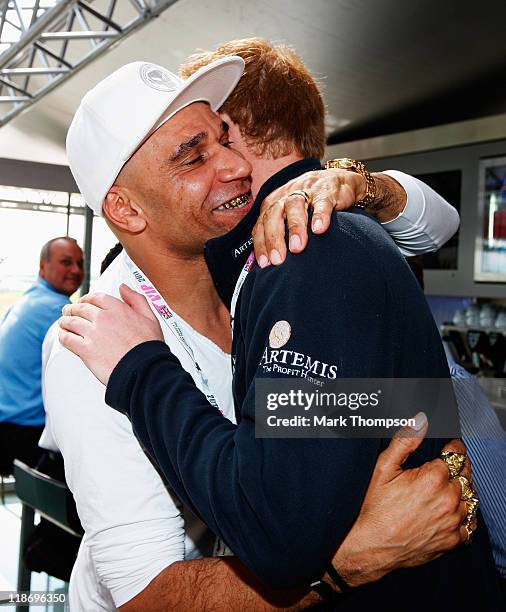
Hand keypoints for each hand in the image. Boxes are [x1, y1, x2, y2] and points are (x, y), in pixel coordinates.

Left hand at [58, 284, 162, 384]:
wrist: (145, 370)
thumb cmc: (149, 347)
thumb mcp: (150, 318)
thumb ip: (137, 299)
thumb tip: (124, 288)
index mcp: (118, 309)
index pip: (96, 297)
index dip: (87, 298)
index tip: (84, 301)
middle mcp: (103, 318)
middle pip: (80, 308)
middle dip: (72, 308)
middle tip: (69, 311)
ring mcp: (93, 334)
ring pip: (70, 322)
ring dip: (65, 321)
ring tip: (63, 323)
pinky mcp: (85, 350)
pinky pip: (67, 339)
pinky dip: (63, 336)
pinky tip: (63, 336)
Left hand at [252, 169, 406, 265]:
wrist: (338, 180)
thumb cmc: (309, 204)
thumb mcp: (288, 215)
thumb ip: (277, 232)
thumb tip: (268, 263)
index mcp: (274, 203)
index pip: (262, 224)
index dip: (262, 244)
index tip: (265, 263)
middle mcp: (286, 196)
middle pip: (274, 215)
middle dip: (274, 238)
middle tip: (278, 260)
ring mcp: (306, 191)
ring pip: (295, 207)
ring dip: (295, 228)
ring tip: (297, 248)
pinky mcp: (327, 192)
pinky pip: (322, 203)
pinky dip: (320, 215)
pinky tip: (319, 229)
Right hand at [332, 413, 470, 587]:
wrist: (371, 546)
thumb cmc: (374, 506)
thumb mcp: (383, 467)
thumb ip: (405, 441)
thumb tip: (420, 420)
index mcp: (434, 478)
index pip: (456, 454)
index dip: (452, 447)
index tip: (448, 447)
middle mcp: (449, 499)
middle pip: (466, 473)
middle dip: (458, 465)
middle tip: (444, 465)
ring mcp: (453, 521)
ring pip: (470, 496)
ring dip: (462, 488)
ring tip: (446, 485)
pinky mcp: (453, 540)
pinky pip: (470, 522)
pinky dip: (464, 513)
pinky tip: (452, 508)